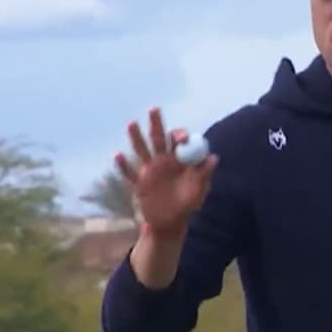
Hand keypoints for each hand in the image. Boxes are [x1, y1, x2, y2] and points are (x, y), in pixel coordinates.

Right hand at [116, 107, 217, 236]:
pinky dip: (123, 166)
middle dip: (156, 123)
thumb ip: (205, 174)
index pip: (178, 140)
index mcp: (179, 159)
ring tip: (132, 124)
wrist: (171, 222)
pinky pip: (130, 173)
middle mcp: (163, 160)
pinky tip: (118, 155)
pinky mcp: (139, 183)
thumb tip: (214, 158)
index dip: (180, 135)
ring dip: (136, 137)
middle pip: (158, 138)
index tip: (182, 138)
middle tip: (154, 109)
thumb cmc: (188, 204)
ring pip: (141, 150)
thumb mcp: (199, 190)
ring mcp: (149, 170)